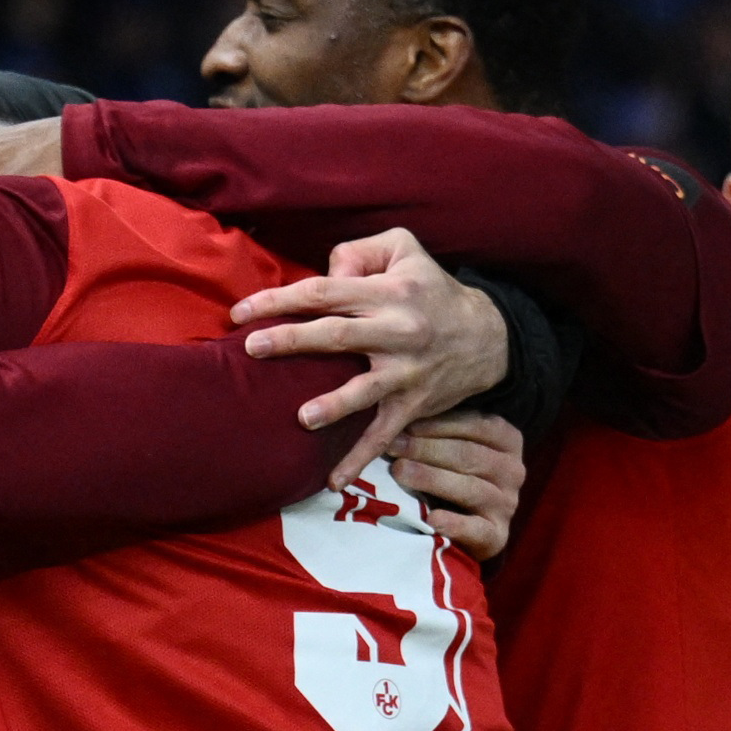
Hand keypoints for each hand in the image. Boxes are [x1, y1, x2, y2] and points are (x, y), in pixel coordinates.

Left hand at [226, 230, 506, 474]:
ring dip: (334, 405)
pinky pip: (383, 435)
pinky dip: (360, 458)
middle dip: (293, 341)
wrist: (487, 337)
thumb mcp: (403, 250)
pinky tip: (334, 480)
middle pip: (337, 336)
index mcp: (388, 293)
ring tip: (302, 417)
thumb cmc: (430, 290)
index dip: (281, 300)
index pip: (325, 292)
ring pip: (365, 390)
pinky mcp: (412, 405)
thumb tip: (323, 275)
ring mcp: (405, 373)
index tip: (242, 313)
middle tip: (253, 348)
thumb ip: (357, 253)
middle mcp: (397, 332)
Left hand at [390, 410, 526, 559]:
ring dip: (432, 478)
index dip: (438, 425)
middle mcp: (513, 471)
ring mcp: (507, 504)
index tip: (405, 425)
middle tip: (393, 446)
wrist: (469, 533)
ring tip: (400, 472)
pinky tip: (432, 519)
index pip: (476, 426)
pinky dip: (454, 523)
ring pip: (470, 488)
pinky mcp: (498, 536)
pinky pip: (476, 528)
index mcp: (508, 442)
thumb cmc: (455, 482)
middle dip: (426, 449)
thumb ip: (438, 435)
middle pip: (469, 455)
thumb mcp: (452, 453)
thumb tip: (400, 421)